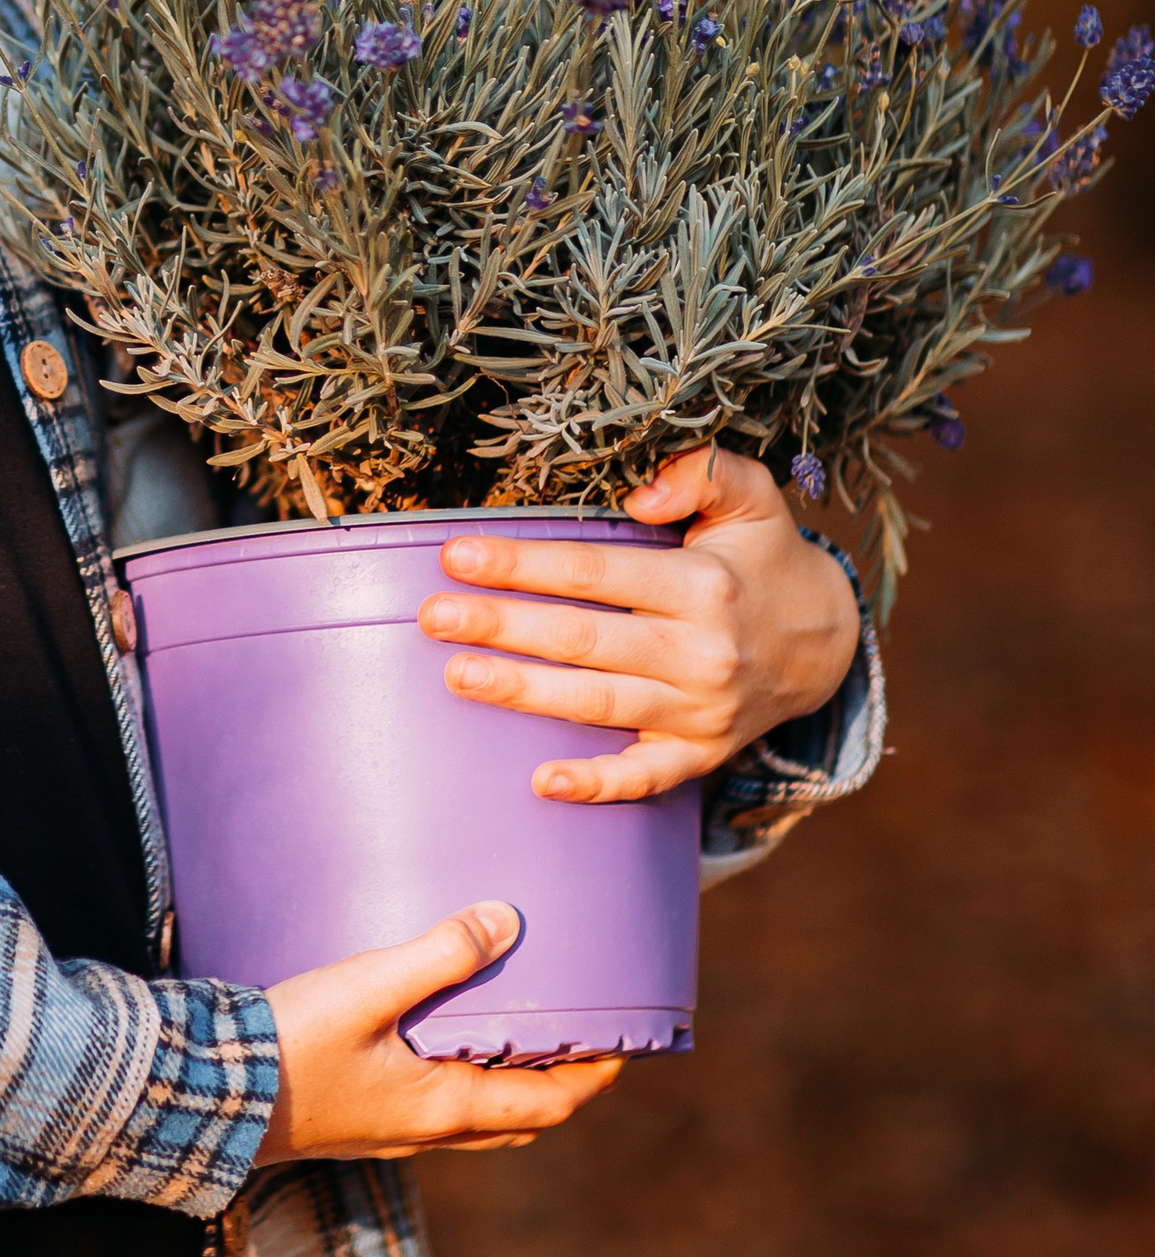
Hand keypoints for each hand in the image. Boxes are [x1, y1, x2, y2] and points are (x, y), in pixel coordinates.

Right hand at [250, 901, 625, 1167]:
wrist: (206, 1097)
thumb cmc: (288, 1046)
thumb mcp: (367, 989)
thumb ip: (438, 954)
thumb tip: (507, 921)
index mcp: (446, 1108)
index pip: (549, 1103)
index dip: (595, 1076)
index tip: (626, 1042)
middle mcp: (427, 1132)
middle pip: (520, 1118)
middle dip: (559, 1082)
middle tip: (582, 1035)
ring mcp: (391, 1133)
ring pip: (478, 1117)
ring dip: (510, 1082)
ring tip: (518, 1030)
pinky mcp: (359, 1121)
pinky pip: (437, 1109)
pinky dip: (464, 1080)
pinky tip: (440, 1039)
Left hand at [416, 446, 860, 804]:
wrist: (824, 641)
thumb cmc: (763, 558)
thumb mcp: (752, 496)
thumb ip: (704, 472)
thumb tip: (639, 493)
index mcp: (705, 584)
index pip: (596, 572)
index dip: (524, 563)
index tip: (457, 555)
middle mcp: (702, 652)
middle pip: (585, 640)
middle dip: (503, 626)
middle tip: (432, 617)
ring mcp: (700, 711)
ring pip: (599, 703)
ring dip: (524, 693)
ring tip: (458, 675)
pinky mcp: (701, 753)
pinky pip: (646, 777)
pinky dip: (598, 784)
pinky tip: (543, 782)